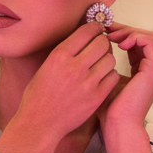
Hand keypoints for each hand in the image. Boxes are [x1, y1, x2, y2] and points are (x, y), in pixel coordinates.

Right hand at [0, 21, 119, 152]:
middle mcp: (74, 67)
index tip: (97, 30)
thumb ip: (65, 52)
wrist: (39, 124)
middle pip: (102, 43)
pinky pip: (113, 77)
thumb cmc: (39, 96)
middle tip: (100, 48)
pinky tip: (102, 79)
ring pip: (111, 60)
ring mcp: (86, 83)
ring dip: (107, 60)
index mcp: (59, 56)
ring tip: (100, 65)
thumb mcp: (46, 67)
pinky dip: (110, 76)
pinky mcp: (96, 97)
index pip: (86, 31)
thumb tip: (83, 37)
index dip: (95, 28)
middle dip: (103, 43)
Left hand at [98, 22, 152, 132]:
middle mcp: (152, 70)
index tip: (103, 30)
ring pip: (150, 37)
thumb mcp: (106, 83)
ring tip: (111, 35)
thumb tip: (93, 52)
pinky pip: (150, 43)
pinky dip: (135, 38)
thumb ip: (105, 67)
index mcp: (142, 72)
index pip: (137, 44)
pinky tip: (118, 43)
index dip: (122, 34)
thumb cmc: (109, 111)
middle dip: (126, 29)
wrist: (117, 128)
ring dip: (130, 31)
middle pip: (146, 37)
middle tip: (107, 27)